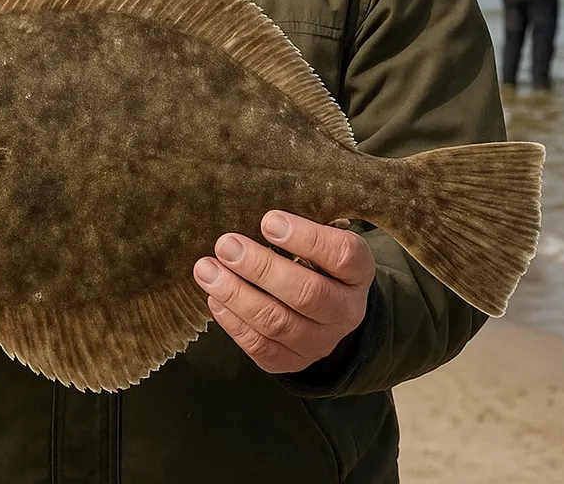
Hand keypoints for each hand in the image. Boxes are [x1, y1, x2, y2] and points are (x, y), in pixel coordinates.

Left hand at [193, 211, 374, 373]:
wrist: (329, 313)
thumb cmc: (317, 261)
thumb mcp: (324, 238)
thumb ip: (301, 225)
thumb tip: (251, 202)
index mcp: (357, 272)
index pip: (341, 256)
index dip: (305, 238)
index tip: (267, 220)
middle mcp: (345, 311)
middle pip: (307, 293)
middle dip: (261, 268)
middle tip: (226, 244)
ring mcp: (320, 341)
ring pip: (278, 323)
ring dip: (237, 295)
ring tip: (206, 270)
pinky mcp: (292, 361)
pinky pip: (261, 346)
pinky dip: (233, 322)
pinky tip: (214, 298)